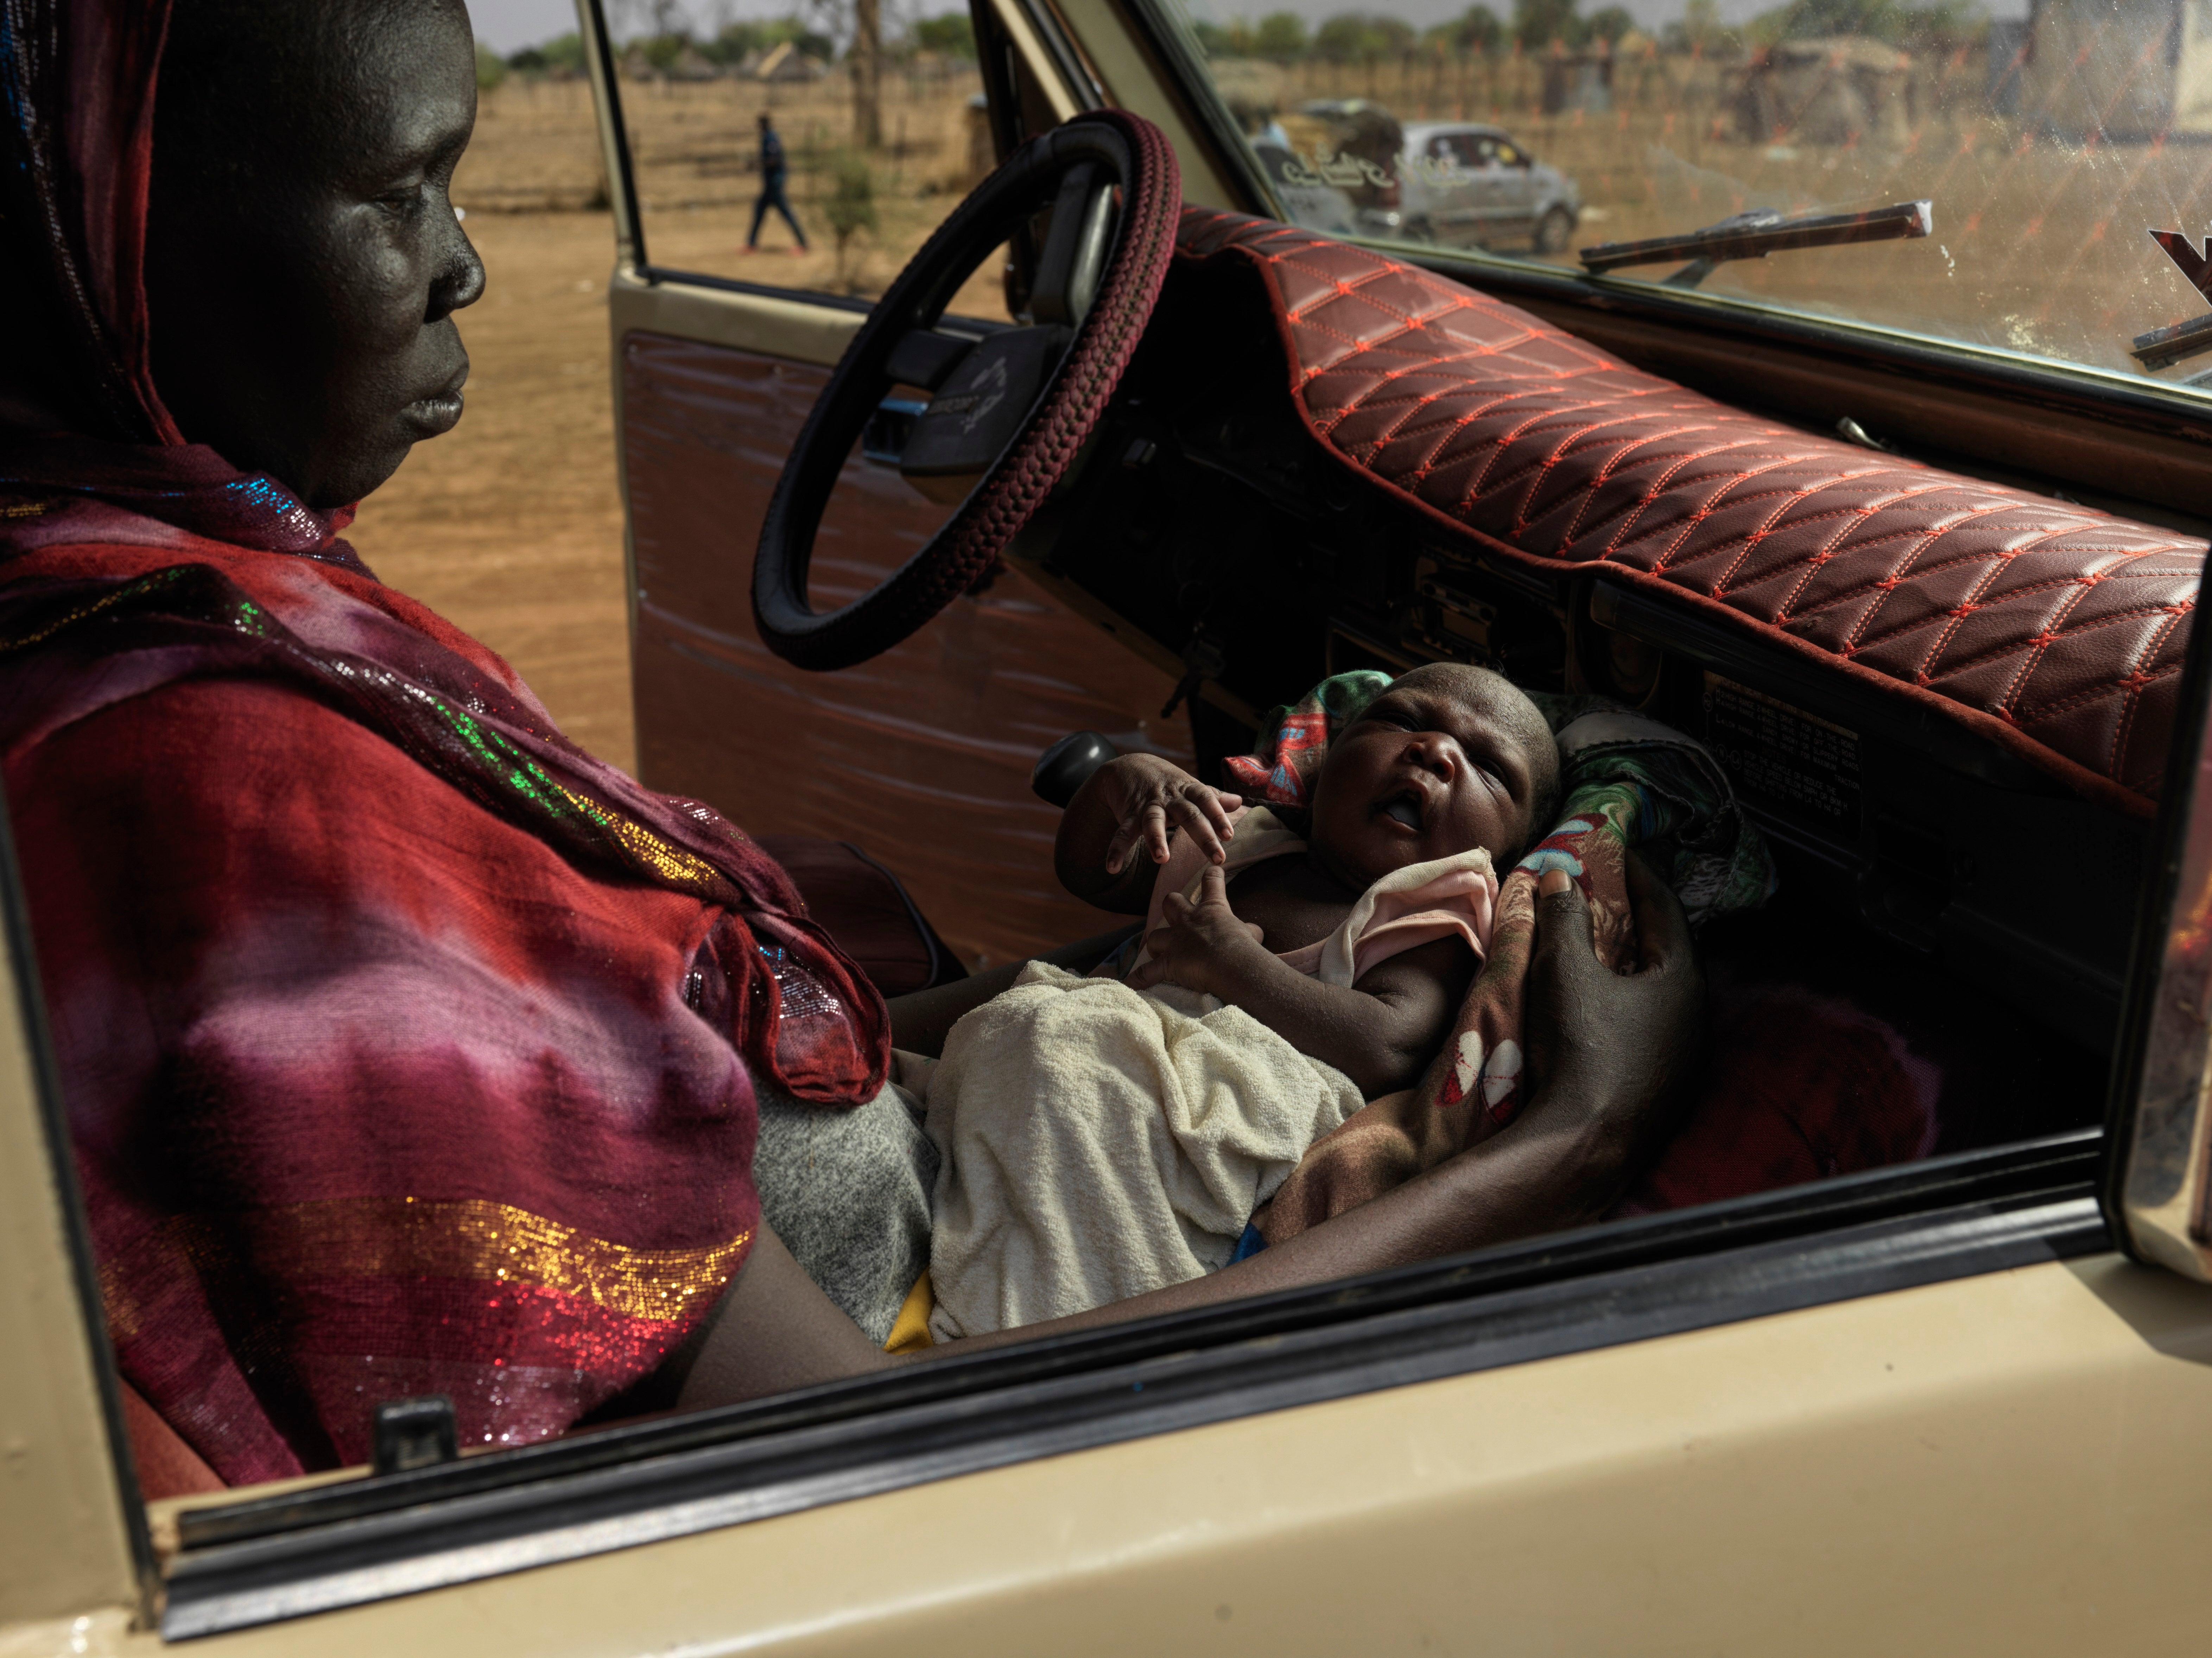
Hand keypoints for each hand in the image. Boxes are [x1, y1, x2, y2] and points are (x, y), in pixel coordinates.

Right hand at [1095, 754, 1242, 874]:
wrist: (1129, 766)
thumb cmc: (1167, 782)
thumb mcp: (1190, 786)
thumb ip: (1212, 797)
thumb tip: (1239, 801)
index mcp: (1189, 790)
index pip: (1207, 801)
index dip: (1218, 816)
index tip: (1229, 835)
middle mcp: (1171, 798)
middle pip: (1189, 814)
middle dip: (1203, 835)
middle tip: (1217, 857)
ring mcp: (1149, 806)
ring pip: (1153, 821)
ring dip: (1156, 839)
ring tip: (1161, 858)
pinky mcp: (1129, 814)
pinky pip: (1123, 832)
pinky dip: (1116, 849)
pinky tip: (1112, 867)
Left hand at [1124, 863, 1265, 995]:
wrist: (1233, 965)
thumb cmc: (1245, 948)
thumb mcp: (1251, 935)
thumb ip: (1248, 931)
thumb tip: (1254, 931)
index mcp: (1213, 910)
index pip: (1212, 882)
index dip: (1212, 876)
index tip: (1212, 871)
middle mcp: (1189, 920)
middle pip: (1171, 902)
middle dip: (1171, 906)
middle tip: (1176, 917)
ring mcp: (1175, 941)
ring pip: (1154, 936)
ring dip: (1156, 944)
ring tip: (1159, 953)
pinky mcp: (1168, 963)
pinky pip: (1146, 973)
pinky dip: (1137, 980)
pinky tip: (1128, 985)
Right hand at [1516, 852, 1703, 1192]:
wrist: (1584, 1145)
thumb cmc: (1581, 1048)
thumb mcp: (1563, 972)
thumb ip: (1564, 919)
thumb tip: (1560, 879)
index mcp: (1682, 979)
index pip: (1666, 908)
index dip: (1638, 875)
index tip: (1617, 853)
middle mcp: (1695, 1017)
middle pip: (1668, 951)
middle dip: (1635, 920)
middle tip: (1604, 898)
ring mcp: (1685, 1058)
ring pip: (1660, 994)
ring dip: (1631, 966)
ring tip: (1596, 950)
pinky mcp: (1666, 1090)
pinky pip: (1651, 1028)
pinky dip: (1627, 1005)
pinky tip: (1598, 1010)